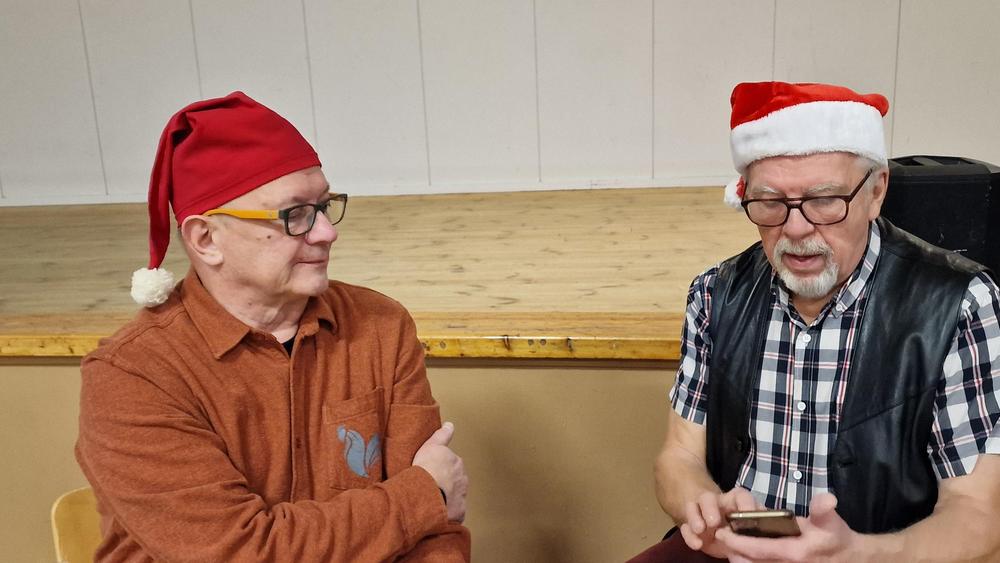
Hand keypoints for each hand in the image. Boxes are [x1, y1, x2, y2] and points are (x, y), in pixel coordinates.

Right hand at [412, 422, 468, 522]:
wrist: (427, 493)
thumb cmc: (426, 468)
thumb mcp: (431, 445)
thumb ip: (442, 435)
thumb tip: (450, 424)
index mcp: (457, 462)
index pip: (453, 464)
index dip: (443, 468)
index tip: (435, 471)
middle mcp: (462, 478)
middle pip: (456, 480)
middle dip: (447, 483)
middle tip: (431, 486)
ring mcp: (462, 496)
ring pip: (456, 496)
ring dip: (447, 497)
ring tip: (432, 500)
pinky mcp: (459, 511)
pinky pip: (454, 512)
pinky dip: (448, 513)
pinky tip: (437, 513)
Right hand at [679, 487, 759, 557]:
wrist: (722, 535)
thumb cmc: (743, 531)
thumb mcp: (752, 529)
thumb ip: (756, 530)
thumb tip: (765, 538)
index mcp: (737, 502)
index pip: (741, 496)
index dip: (744, 505)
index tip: (746, 516)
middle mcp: (717, 503)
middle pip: (709, 497)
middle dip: (710, 508)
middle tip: (714, 522)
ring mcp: (701, 513)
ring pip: (693, 506)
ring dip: (695, 516)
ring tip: (700, 529)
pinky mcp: (691, 526)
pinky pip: (685, 525)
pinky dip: (689, 535)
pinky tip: (697, 544)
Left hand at [715, 493, 860, 562]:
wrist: (850, 559)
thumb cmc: (836, 537)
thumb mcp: (832, 521)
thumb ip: (824, 510)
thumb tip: (826, 499)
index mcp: (794, 552)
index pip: (757, 549)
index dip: (736, 542)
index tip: (721, 532)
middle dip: (733, 552)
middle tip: (721, 537)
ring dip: (740, 558)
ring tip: (730, 546)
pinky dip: (751, 561)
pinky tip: (745, 554)